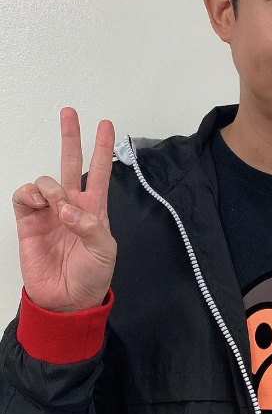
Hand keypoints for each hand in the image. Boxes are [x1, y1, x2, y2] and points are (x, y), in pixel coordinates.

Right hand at [12, 107, 116, 312]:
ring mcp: (48, 212)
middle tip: (69, 112)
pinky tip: (38, 202)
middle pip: (70, 163)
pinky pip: (23, 197)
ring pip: (45, 180)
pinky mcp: (28, 223)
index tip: (106, 125)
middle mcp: (71, 204)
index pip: (100, 171)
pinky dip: (29, 194)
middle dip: (71, 137)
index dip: (103, 148)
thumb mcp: (104, 251)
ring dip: (50, 186)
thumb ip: (89, 226)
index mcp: (94, 208)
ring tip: (54, 205)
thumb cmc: (92, 274)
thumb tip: (67, 208)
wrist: (67, 300)